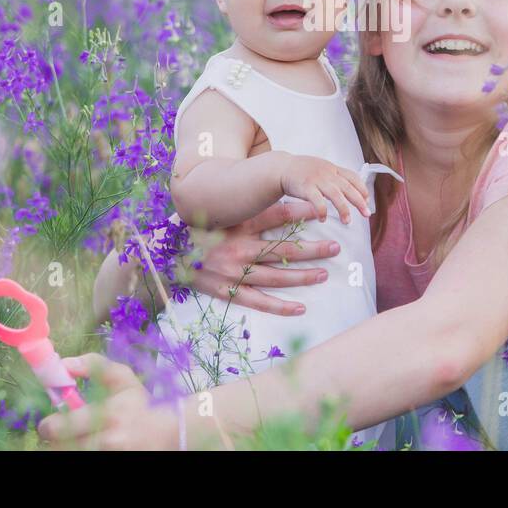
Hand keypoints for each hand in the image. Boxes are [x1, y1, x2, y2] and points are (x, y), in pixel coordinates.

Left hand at [38, 354, 179, 449]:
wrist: (170, 432)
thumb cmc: (141, 403)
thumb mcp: (122, 378)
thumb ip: (93, 365)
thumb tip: (63, 363)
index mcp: (108, 414)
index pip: (62, 426)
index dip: (49, 425)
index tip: (50, 421)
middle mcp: (109, 440)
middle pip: (61, 447)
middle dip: (55, 439)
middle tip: (58, 433)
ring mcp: (112, 456)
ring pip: (71, 454)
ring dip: (66, 447)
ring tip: (76, 438)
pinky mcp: (115, 463)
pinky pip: (85, 460)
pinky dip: (80, 451)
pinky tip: (87, 444)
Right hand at [190, 199, 342, 315]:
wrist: (172, 256)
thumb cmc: (207, 231)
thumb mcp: (229, 215)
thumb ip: (255, 209)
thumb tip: (289, 199)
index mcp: (239, 226)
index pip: (276, 216)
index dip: (300, 212)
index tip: (321, 210)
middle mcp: (238, 249)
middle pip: (282, 250)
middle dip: (311, 249)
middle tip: (336, 247)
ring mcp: (234, 273)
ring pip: (275, 276)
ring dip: (302, 276)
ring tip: (324, 273)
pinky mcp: (228, 292)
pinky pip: (258, 301)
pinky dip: (280, 306)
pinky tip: (301, 307)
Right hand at [278, 154, 369, 223]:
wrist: (281, 168)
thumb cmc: (302, 171)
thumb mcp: (321, 168)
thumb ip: (334, 176)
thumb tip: (349, 188)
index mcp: (332, 168)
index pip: (352, 176)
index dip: (362, 188)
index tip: (367, 199)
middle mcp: (327, 173)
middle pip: (348, 187)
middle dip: (359, 201)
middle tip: (367, 214)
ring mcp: (317, 179)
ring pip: (336, 195)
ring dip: (343, 209)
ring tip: (347, 221)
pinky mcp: (306, 187)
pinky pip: (317, 201)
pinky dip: (322, 211)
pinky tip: (323, 219)